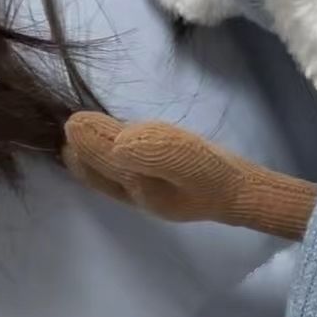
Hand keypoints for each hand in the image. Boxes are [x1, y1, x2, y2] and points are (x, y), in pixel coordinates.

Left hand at [63, 113, 316, 239]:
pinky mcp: (165, 189)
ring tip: (75, 146)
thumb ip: (155, 150)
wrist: (251, 197)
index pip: (107, 159)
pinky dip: (108, 166)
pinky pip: (124, 179)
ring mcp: (152, 196)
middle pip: (101, 175)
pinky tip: (114, 158)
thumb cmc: (221, 176)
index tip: (72, 119)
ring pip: (109, 180)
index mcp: (142, 188)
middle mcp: (139, 196)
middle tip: (66, 132)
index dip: (90, 139)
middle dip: (82, 154)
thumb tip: (114, 141)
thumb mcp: (193, 159)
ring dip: (91, 161)